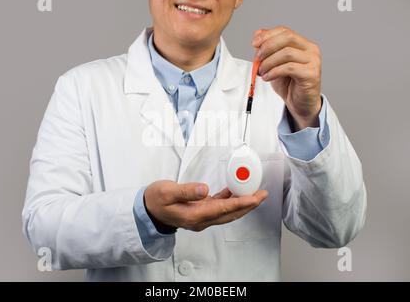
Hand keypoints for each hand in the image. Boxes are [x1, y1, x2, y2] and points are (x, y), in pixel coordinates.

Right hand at [144, 180, 267, 231]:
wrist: (147, 210)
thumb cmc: (155, 200)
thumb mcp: (167, 192)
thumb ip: (186, 191)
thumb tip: (204, 189)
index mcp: (194, 215)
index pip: (224, 209)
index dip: (242, 203)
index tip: (255, 197)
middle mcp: (201, 219)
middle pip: (231, 214)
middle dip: (248, 205)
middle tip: (262, 195)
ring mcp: (201, 217)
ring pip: (227, 212)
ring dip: (241, 204)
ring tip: (254, 193)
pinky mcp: (200, 212)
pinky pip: (219, 208)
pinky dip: (229, 200)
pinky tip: (234, 192)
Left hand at [252, 26, 321, 130]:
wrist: (300, 104)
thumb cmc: (289, 84)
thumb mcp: (274, 64)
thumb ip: (268, 50)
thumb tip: (258, 35)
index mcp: (303, 44)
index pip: (285, 31)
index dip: (268, 35)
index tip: (254, 43)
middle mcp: (311, 50)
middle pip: (287, 37)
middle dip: (268, 46)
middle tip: (257, 58)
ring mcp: (313, 61)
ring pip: (287, 53)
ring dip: (269, 62)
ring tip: (261, 71)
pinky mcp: (311, 74)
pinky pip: (289, 68)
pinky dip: (274, 72)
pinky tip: (267, 77)